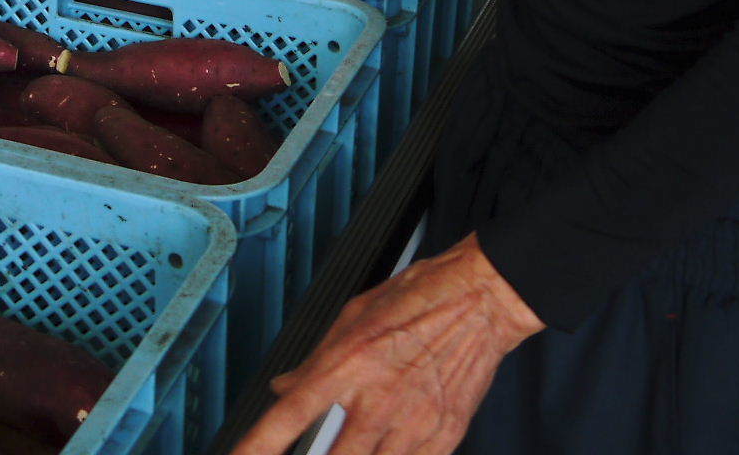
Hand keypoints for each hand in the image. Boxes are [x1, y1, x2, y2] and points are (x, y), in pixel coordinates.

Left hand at [230, 234, 542, 454]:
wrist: (481, 299)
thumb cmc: (417, 299)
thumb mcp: (352, 316)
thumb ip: (314, 360)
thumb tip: (284, 389)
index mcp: (348, 363)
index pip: (290, 415)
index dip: (258, 445)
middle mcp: (378, 399)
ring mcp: (413, 423)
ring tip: (350, 448)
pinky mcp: (444, 436)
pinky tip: (386, 449)